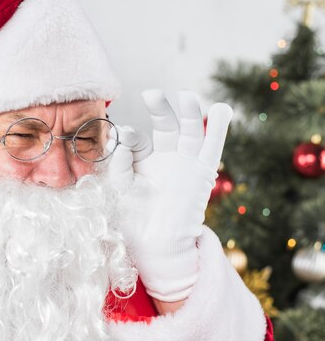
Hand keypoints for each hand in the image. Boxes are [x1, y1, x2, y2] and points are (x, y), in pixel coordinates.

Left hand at [110, 90, 232, 301]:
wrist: (156, 246)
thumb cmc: (132, 221)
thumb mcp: (119, 188)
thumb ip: (119, 162)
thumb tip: (122, 136)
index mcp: (141, 161)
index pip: (136, 140)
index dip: (129, 137)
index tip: (123, 135)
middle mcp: (164, 157)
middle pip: (164, 125)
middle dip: (159, 109)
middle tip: (152, 94)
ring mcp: (184, 163)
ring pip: (189, 130)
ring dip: (189, 111)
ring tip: (187, 96)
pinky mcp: (202, 172)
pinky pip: (212, 146)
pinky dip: (218, 128)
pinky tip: (222, 109)